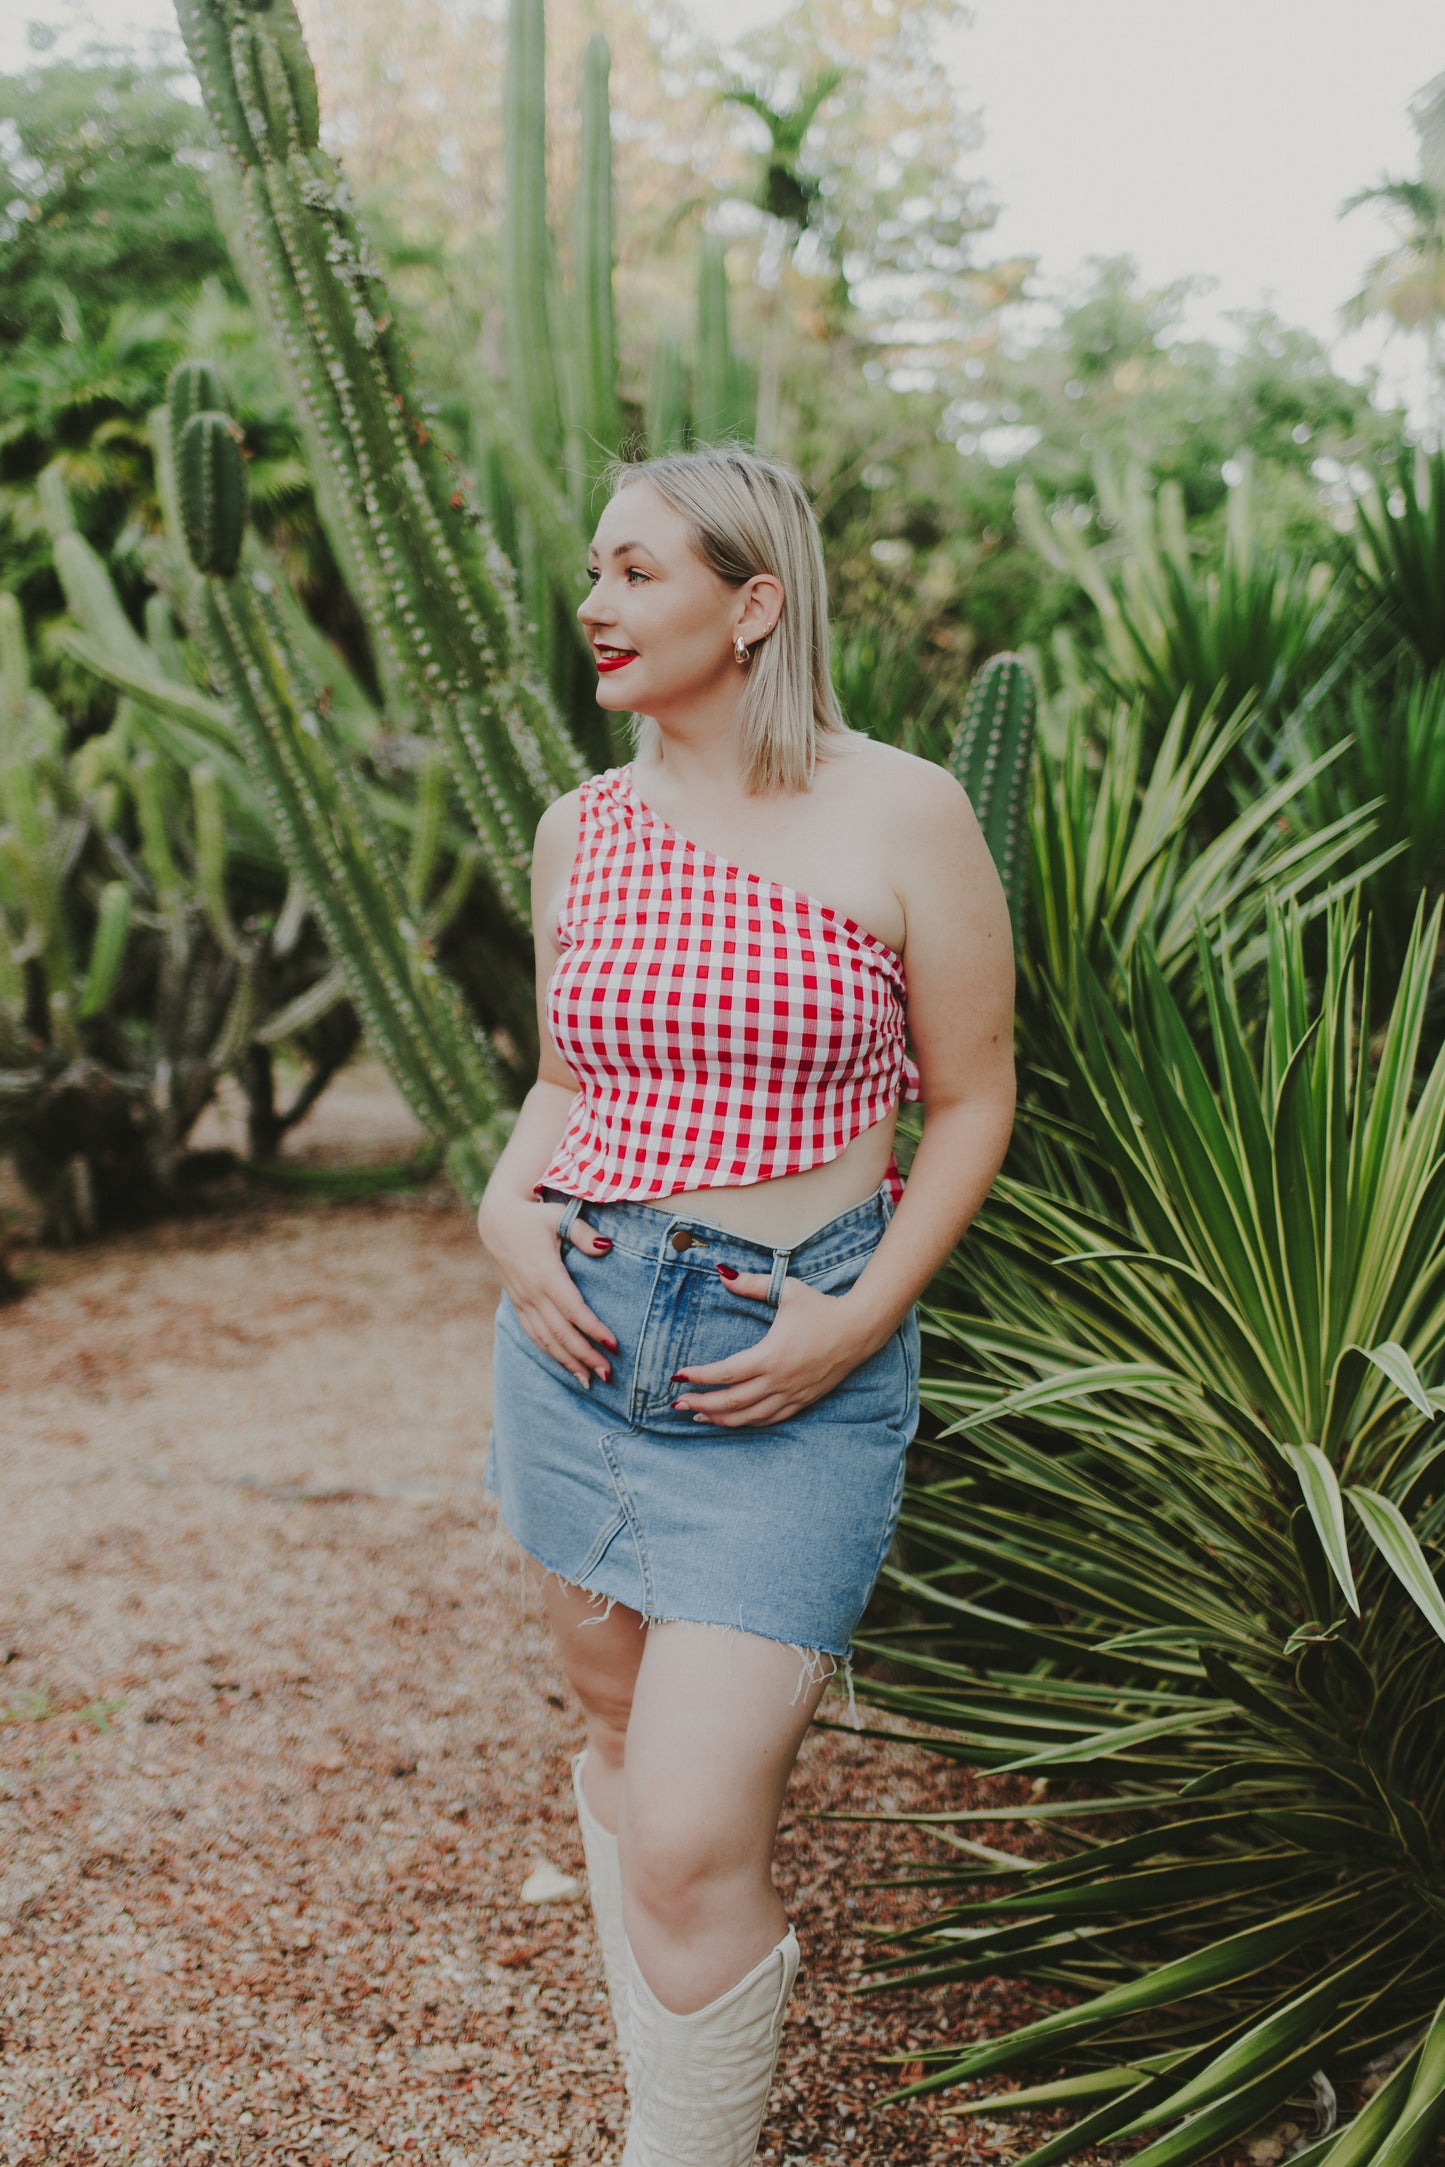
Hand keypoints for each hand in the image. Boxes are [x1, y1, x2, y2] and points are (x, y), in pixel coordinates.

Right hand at [477, 1192, 616, 1389]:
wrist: (496, 1220)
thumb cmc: (533, 1217)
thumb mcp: (558, 1216)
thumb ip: (582, 1232)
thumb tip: (606, 1247)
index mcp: (545, 1274)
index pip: (573, 1310)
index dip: (593, 1329)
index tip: (613, 1346)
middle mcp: (532, 1294)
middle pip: (561, 1333)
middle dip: (585, 1356)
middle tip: (608, 1374)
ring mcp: (523, 1301)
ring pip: (546, 1340)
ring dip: (568, 1362)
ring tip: (589, 1380)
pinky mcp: (518, 1304)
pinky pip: (534, 1335)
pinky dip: (550, 1353)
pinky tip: (566, 1366)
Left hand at [671, 1270, 865, 1427]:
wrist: (859, 1330)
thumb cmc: (821, 1308)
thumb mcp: (787, 1290)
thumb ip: (752, 1283)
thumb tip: (722, 1272)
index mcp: (771, 1356)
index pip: (725, 1372)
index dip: (699, 1376)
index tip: (677, 1376)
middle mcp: (778, 1380)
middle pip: (732, 1402)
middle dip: (702, 1403)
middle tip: (676, 1404)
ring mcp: (791, 1395)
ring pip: (749, 1417)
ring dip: (721, 1419)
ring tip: (698, 1416)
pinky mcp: (802, 1401)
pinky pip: (769, 1419)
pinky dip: (747, 1422)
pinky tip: (733, 1420)